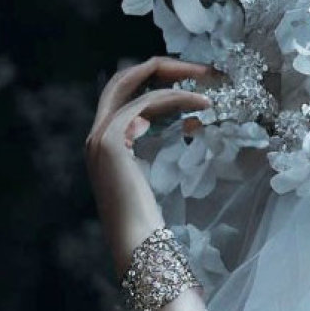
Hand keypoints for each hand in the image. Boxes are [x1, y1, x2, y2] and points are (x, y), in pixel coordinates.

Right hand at [85, 56, 212, 276]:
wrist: (137, 243)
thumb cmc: (150, 216)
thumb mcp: (155, 169)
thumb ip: (159, 142)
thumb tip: (188, 122)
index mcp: (105, 139)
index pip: (126, 91)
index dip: (160, 79)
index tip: (195, 81)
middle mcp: (97, 133)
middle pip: (126, 77)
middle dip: (167, 67)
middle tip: (204, 69)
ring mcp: (100, 136)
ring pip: (138, 84)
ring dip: (179, 78)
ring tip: (211, 82)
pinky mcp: (111, 140)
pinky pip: (149, 103)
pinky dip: (179, 98)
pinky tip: (204, 106)